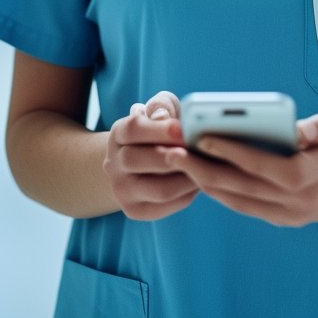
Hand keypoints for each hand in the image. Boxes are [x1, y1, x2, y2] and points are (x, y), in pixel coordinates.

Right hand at [103, 91, 199, 220]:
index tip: (183, 129)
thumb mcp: (158, 111)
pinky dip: (187, 194)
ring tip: (205, 167)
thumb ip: (162, 106)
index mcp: (118, 134)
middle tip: (197, 152)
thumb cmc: (157, 131)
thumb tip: (164, 117)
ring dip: (186, 177)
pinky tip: (198, 181)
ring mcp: (122, 190)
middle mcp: (113, 163)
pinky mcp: (135, 211)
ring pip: (158, 189)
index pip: (133, 129)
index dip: (159, 129)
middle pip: (137, 161)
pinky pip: (167, 206)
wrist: (139, 165)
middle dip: (171, 156)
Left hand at [164, 111, 317, 226]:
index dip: (234, 153)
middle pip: (242, 187)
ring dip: (202, 181)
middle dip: (203, 169)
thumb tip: (296, 130)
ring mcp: (285, 214)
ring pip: (236, 200)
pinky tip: (195, 173)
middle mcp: (295, 201)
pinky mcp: (277, 220)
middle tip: (171, 151)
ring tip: (175, 159)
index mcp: (311, 174)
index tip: (203, 137)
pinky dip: (217, 190)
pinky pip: (241, 206)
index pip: (266, 167)